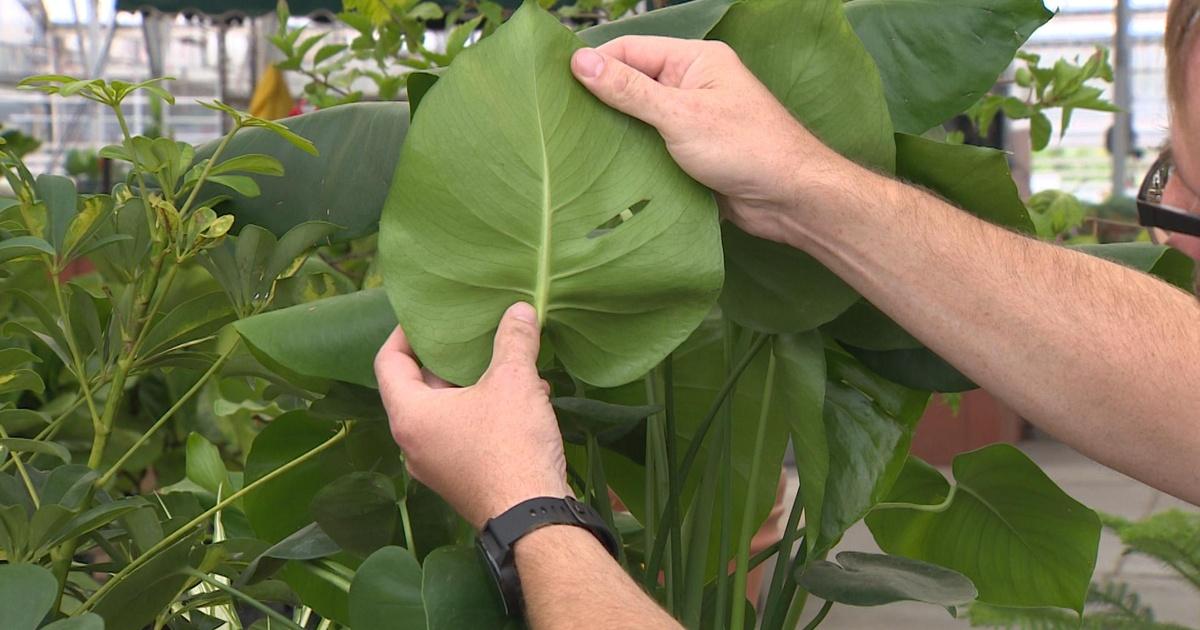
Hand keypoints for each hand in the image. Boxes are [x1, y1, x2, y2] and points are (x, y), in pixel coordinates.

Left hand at [374, 302, 569, 528]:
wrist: (533, 518)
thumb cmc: (510, 444)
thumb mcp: (515, 382)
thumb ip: (514, 341)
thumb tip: (520, 310)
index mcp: (410, 415)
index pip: (388, 362)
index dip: (403, 333)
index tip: (427, 316)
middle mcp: (413, 443)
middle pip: (420, 387)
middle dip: (449, 357)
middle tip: (471, 333)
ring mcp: (436, 466)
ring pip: (447, 412)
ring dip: (475, 386)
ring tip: (507, 363)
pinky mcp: (461, 480)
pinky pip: (464, 435)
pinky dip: (486, 412)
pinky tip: (525, 399)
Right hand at [570, 36, 851, 245]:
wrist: (790, 199)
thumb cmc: (745, 147)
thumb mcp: (679, 114)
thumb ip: (629, 90)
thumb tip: (580, 62)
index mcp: (694, 60)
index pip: (630, 50)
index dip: (594, 64)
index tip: (555, 86)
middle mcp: (691, 85)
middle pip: (631, 85)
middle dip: (599, 102)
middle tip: (558, 122)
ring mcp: (691, 122)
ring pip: (639, 121)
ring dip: (614, 135)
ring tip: (573, 148)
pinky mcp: (690, 156)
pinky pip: (651, 150)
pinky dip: (631, 158)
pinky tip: (604, 171)